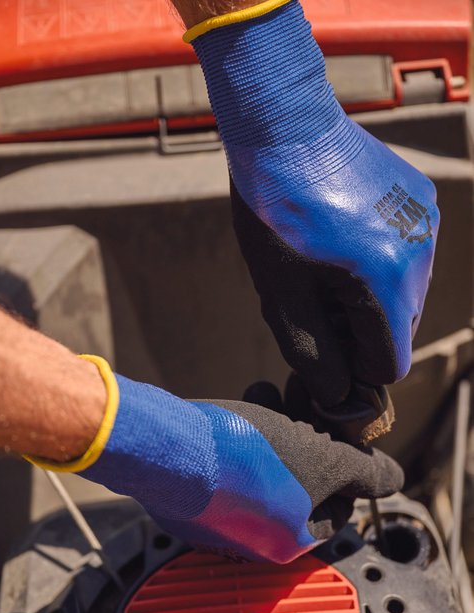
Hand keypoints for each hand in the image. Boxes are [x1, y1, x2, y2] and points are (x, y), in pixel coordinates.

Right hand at [31, 357, 402, 563]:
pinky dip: (243, 433)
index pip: (337, 510)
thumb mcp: (324, 460)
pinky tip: (245, 400)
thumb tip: (394, 480)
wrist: (168, 452)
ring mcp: (217, 519)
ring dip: (277, 426)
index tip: (339, 431)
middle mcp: (252, 540)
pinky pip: (229, 464)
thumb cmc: (252, 460)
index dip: (347, 467)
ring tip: (273, 390)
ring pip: (264, 467)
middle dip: (308, 435)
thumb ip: (365, 471)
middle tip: (307, 401)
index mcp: (288, 543)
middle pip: (299, 484)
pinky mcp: (190, 494)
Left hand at [188, 0, 438, 406]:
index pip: (391, 365)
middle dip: (359, 332)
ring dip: (370, 298)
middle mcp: (421, 255)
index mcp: (387, 282)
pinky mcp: (423, 201)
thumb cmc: (275, 212)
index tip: (323, 348)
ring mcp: (427, 225)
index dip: (354, 369)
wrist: (286, 128)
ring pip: (405, 295)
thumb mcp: (282, 295)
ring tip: (326, 266)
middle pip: (399, 331)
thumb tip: (338, 396)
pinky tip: (344, 239)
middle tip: (313, 301)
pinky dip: (381, 264)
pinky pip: (409, 256)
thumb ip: (314, 354)